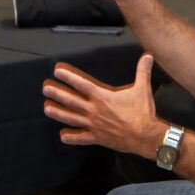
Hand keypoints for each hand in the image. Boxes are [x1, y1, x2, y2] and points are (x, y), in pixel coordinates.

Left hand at [42, 54, 159, 153]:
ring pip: (71, 118)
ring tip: (47, 108)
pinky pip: (81, 138)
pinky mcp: (98, 137)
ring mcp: (94, 125)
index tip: (57, 71)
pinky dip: (71, 138)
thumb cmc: (143, 113)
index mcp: (103, 97)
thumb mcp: (143, 89)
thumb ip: (143, 71)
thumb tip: (148, 56)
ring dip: (58, 113)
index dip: (68, 77)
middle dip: (57, 93)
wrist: (145, 136)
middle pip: (71, 100)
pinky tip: (62, 137)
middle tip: (45, 89)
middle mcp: (95, 111)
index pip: (81, 84)